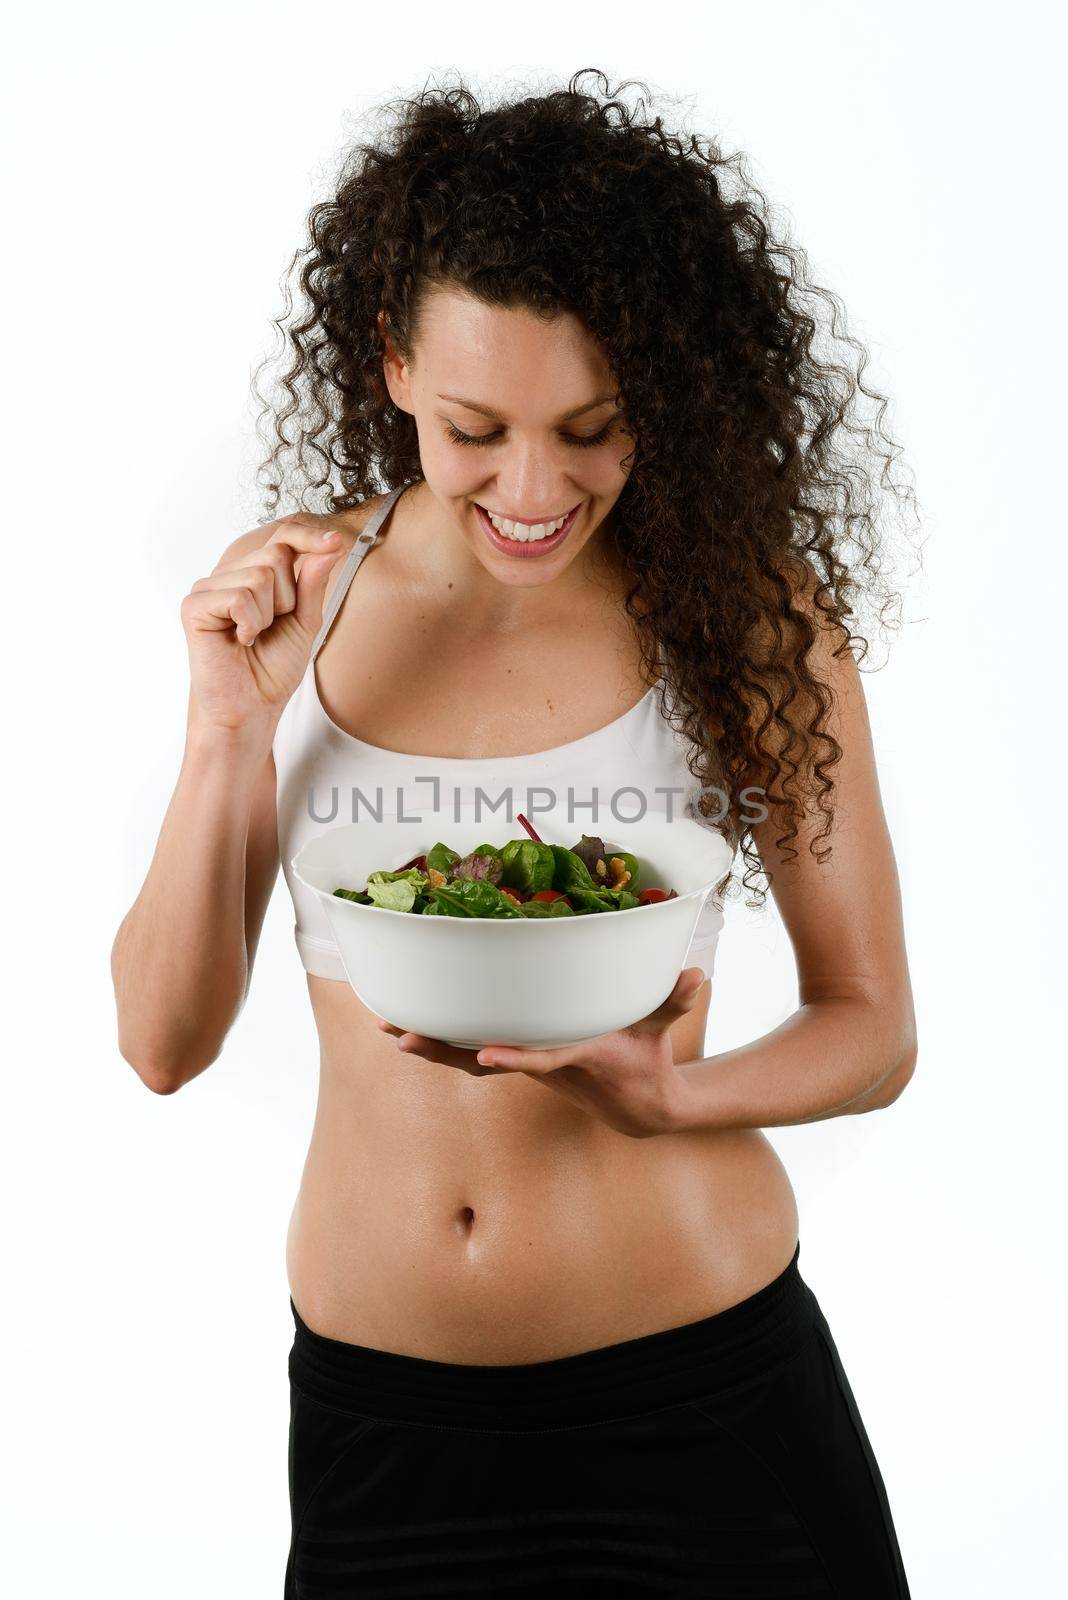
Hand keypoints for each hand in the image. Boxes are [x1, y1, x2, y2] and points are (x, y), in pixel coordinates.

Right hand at [181, 516, 348, 734]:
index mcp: (251, 574)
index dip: (309, 537)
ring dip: (268, 615)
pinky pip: (239, 597)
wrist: (252, 707)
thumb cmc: (274, 668)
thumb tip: (330, 544)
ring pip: (260, 576)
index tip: (337, 542)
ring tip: (253, 637)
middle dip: (288, 598)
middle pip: (275, 555)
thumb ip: (313, 582)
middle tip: (271, 627)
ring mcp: (208, 588)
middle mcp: (227, 575)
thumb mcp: (305, 620)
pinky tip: (240, 641)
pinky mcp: (194, 606)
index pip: (281, 537)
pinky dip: (250, 624)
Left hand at [375, 967, 705, 1138]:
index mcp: (577, 1057)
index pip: (542, 1058)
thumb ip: (676, 1001)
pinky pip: (473, 1052)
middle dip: (441, 1049)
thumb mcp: (664, 1031)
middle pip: (483, 1061)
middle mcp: (541, 1064)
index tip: (485, 1054)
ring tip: (386, 1027)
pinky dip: (444, 1040)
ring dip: (429, 1044)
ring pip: (468, 1059)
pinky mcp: (519, 1061)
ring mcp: (525, 1066)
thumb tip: (699, 974)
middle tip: (397, 1034)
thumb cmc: (649, 1063)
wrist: (639, 1111)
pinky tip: (412, 1025)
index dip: (516, 1057)